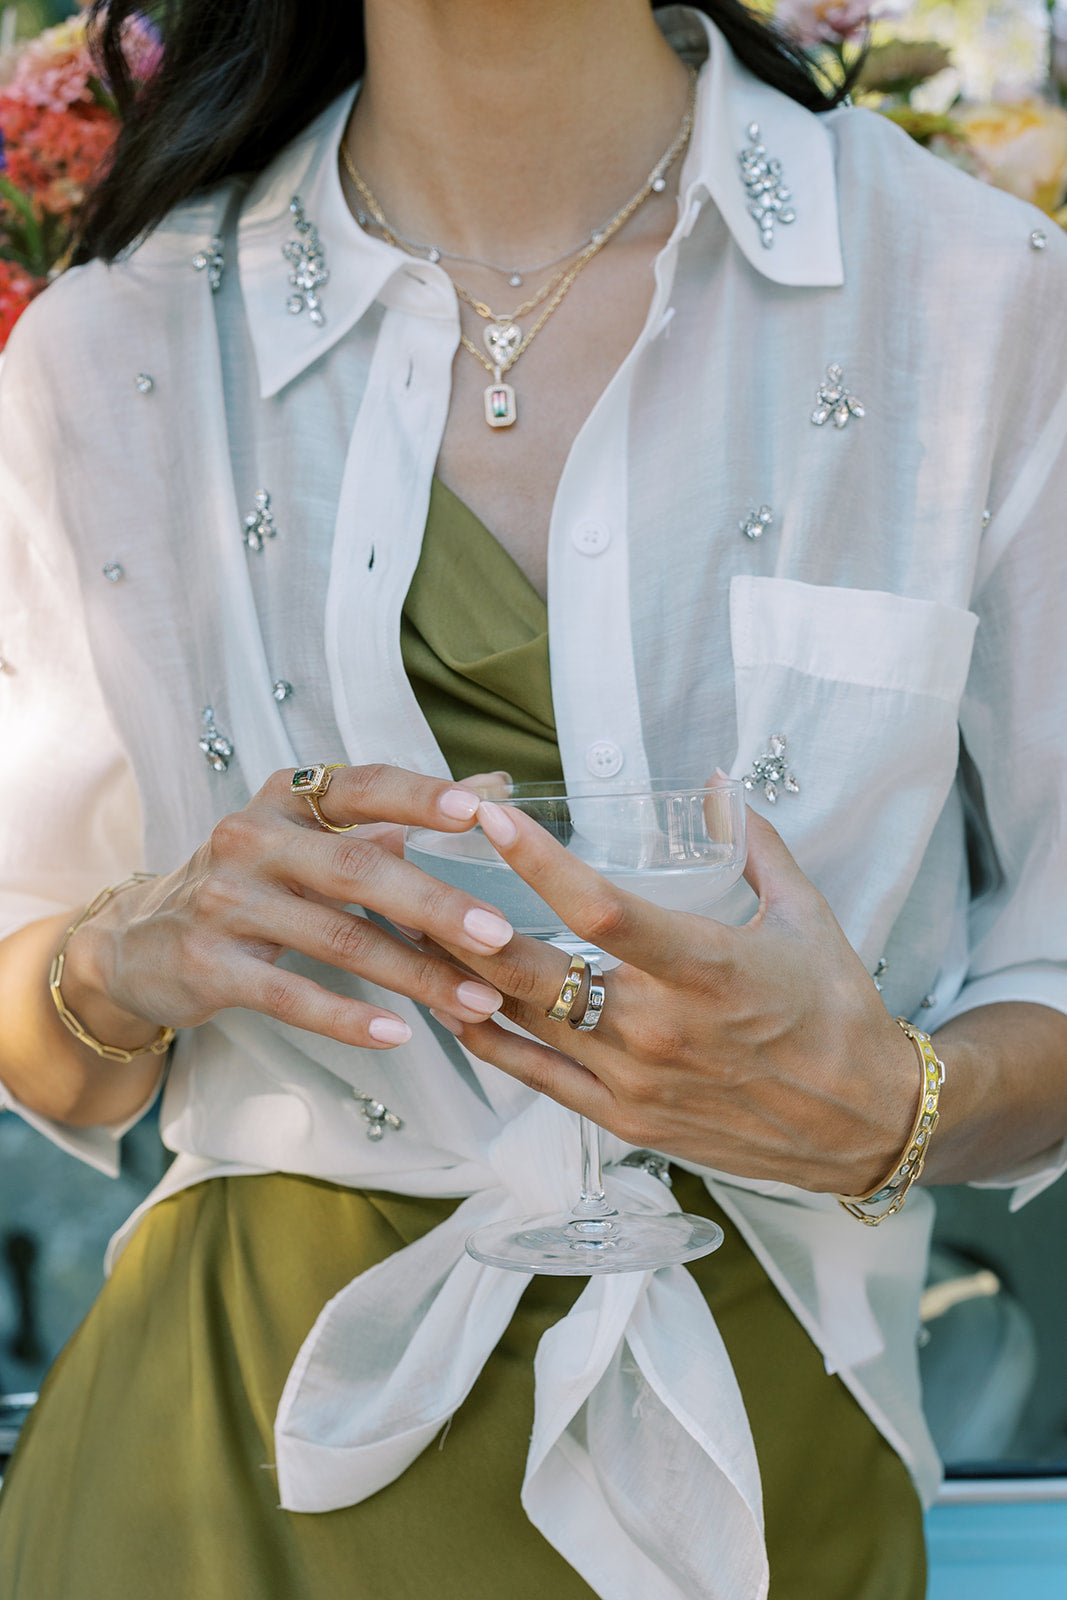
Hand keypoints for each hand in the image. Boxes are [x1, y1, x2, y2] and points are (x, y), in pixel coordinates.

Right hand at [60, 765, 517, 1051]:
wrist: (139, 942)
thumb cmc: (253, 882)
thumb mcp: (309, 836)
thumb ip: (393, 816)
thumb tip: (494, 786)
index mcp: (287, 799)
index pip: (360, 786)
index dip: (419, 796)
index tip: (480, 810)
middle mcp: (252, 840)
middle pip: (356, 869)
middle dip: (433, 904)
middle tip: (497, 934)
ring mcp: (226, 902)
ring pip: (336, 939)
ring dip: (412, 973)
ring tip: (473, 1000)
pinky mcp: (209, 965)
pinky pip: (291, 994)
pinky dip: (347, 1017)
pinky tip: (398, 1032)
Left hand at [428, 800, 919, 1194]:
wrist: (864, 1122)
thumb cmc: (836, 1013)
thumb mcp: (807, 918)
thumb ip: (757, 847)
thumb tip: (720, 785)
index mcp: (705, 968)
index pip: (601, 909)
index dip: (536, 860)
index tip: (487, 817)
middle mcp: (659, 1029)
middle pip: (533, 972)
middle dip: (462, 923)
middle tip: (410, 875)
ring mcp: (636, 1082)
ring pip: (523, 1025)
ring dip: (461, 978)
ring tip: (411, 933)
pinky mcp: (626, 1120)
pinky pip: (536, 1079)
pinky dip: (490, 1042)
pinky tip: (456, 1008)